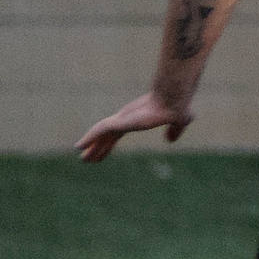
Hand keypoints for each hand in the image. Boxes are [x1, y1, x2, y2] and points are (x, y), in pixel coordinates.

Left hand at [76, 92, 190, 162]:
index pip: (117, 133)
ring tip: (81, 158)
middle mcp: (126, 118)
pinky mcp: (122, 120)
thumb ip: (174, 130)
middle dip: (97, 147)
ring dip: (90, 146)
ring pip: (101, 134)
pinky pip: (101, 130)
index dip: (109, 144)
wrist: (175, 99)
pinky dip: (89, 138)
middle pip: (107, 135)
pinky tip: (78, 146)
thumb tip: (170, 140)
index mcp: (136, 119)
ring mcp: (123, 118)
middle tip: (86, 158)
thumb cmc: (178, 105)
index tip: (101, 153)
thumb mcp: (179, 122)